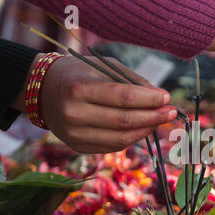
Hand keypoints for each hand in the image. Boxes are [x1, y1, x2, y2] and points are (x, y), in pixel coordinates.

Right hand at [31, 55, 175, 152]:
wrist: (43, 91)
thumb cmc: (78, 74)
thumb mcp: (102, 66)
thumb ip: (132, 81)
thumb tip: (161, 97)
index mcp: (79, 88)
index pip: (124, 97)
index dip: (150, 99)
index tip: (167, 98)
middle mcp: (74, 113)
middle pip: (125, 121)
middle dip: (154, 117)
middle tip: (171, 112)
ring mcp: (75, 134)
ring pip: (122, 138)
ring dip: (146, 130)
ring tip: (160, 121)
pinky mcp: (78, 146)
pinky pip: (113, 146)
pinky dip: (132, 138)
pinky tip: (144, 128)